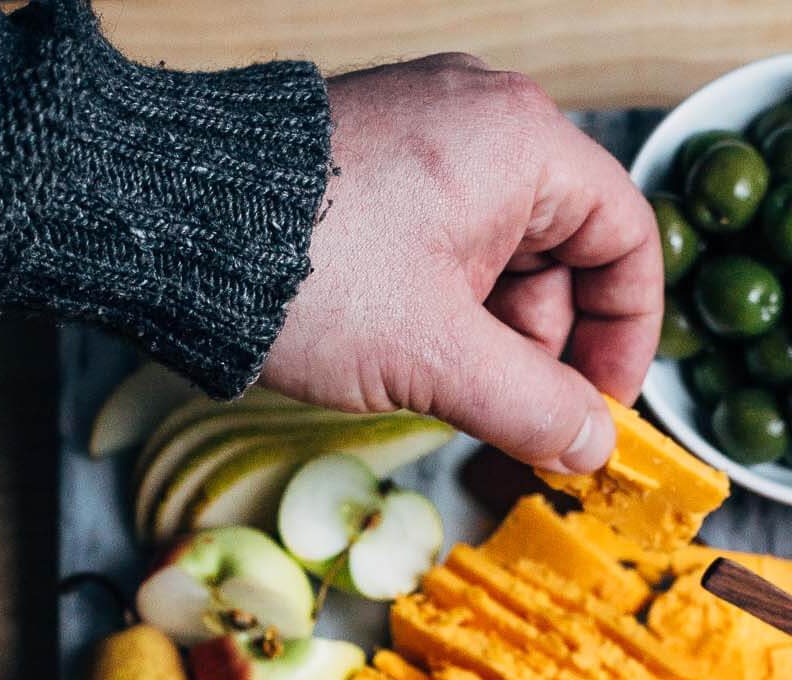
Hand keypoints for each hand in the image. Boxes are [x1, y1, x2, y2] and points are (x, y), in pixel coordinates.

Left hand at [263, 54, 661, 474]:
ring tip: (435, 382)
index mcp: (522, 144)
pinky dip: (443, 306)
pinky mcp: (377, 164)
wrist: (164, 221)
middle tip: (505, 413)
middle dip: (543, 348)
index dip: (626, 337)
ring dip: (488, 336)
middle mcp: (483, 121)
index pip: (626, 240)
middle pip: (565, 254)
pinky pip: (445, 243)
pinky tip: (402, 350)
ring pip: (501, 257)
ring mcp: (426, 135)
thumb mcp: (437, 358)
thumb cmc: (307, 271)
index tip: (599, 407)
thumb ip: (532, 406)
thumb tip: (591, 446)